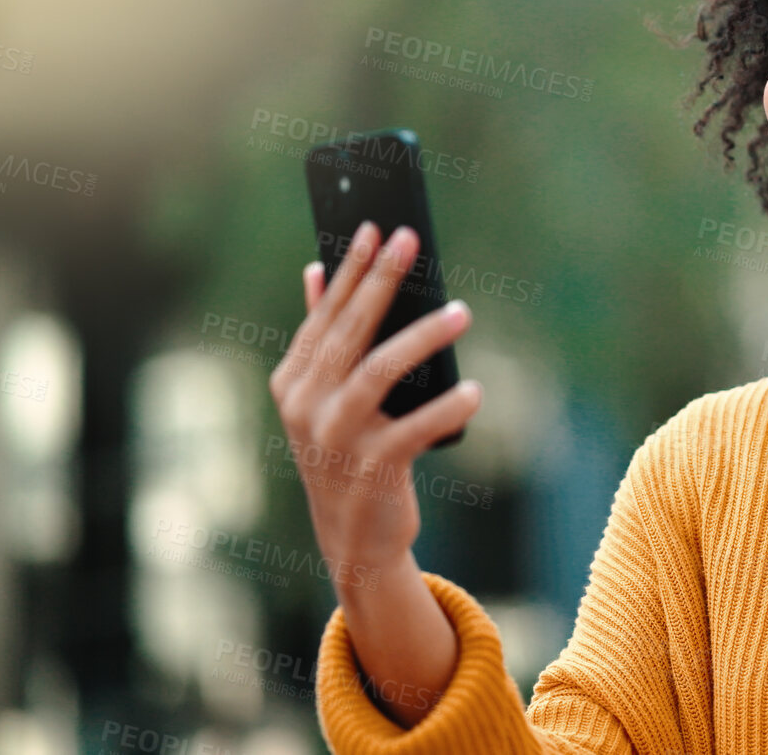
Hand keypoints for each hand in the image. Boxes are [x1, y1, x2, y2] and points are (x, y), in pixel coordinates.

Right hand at [267, 221, 481, 583]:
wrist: (353, 539)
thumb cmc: (348, 453)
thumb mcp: (325, 397)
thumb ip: (323, 337)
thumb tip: (316, 269)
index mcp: (293, 383)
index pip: (325, 315)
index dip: (349, 270)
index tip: (372, 227)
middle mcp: (305, 407)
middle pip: (350, 332)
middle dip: (380, 282)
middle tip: (409, 240)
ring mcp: (335, 438)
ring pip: (378, 372)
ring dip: (422, 338)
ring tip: (462, 311)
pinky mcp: (372, 469)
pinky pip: (415, 430)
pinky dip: (446, 409)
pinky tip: (474, 391)